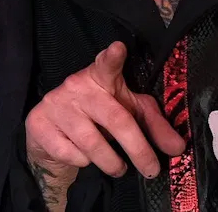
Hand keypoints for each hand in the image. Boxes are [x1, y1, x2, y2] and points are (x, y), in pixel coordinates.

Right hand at [25, 42, 185, 190]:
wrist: (52, 131)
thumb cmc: (99, 115)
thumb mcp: (129, 113)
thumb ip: (154, 127)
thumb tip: (178, 148)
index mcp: (101, 76)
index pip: (107, 65)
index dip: (112, 57)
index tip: (118, 48)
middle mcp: (76, 85)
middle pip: (115, 119)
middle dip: (138, 149)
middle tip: (151, 169)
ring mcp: (56, 104)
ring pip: (92, 142)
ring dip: (112, 162)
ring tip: (119, 168)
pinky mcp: (38, 123)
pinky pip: (69, 153)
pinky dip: (83, 162)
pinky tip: (84, 157)